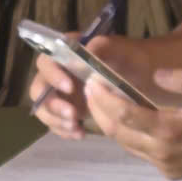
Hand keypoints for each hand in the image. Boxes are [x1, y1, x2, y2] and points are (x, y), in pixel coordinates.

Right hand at [27, 35, 158, 139]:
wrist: (142, 77)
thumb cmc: (129, 58)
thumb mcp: (120, 49)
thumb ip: (102, 46)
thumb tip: (86, 50)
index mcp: (66, 53)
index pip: (47, 61)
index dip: (52, 75)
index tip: (69, 88)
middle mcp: (58, 72)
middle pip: (39, 87)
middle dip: (52, 104)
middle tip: (73, 115)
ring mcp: (60, 93)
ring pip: (44, 107)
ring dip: (55, 120)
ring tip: (75, 127)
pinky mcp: (67, 109)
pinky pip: (55, 122)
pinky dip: (64, 130)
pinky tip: (80, 134)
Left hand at [82, 64, 181, 179]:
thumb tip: (157, 74)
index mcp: (171, 130)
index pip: (124, 114)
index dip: (103, 98)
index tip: (93, 82)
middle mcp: (163, 152)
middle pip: (117, 132)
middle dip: (99, 111)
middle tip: (89, 90)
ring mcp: (165, 165)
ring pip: (126, 145)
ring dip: (110, 124)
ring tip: (102, 103)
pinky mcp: (170, 172)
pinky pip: (140, 153)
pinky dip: (128, 135)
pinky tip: (127, 120)